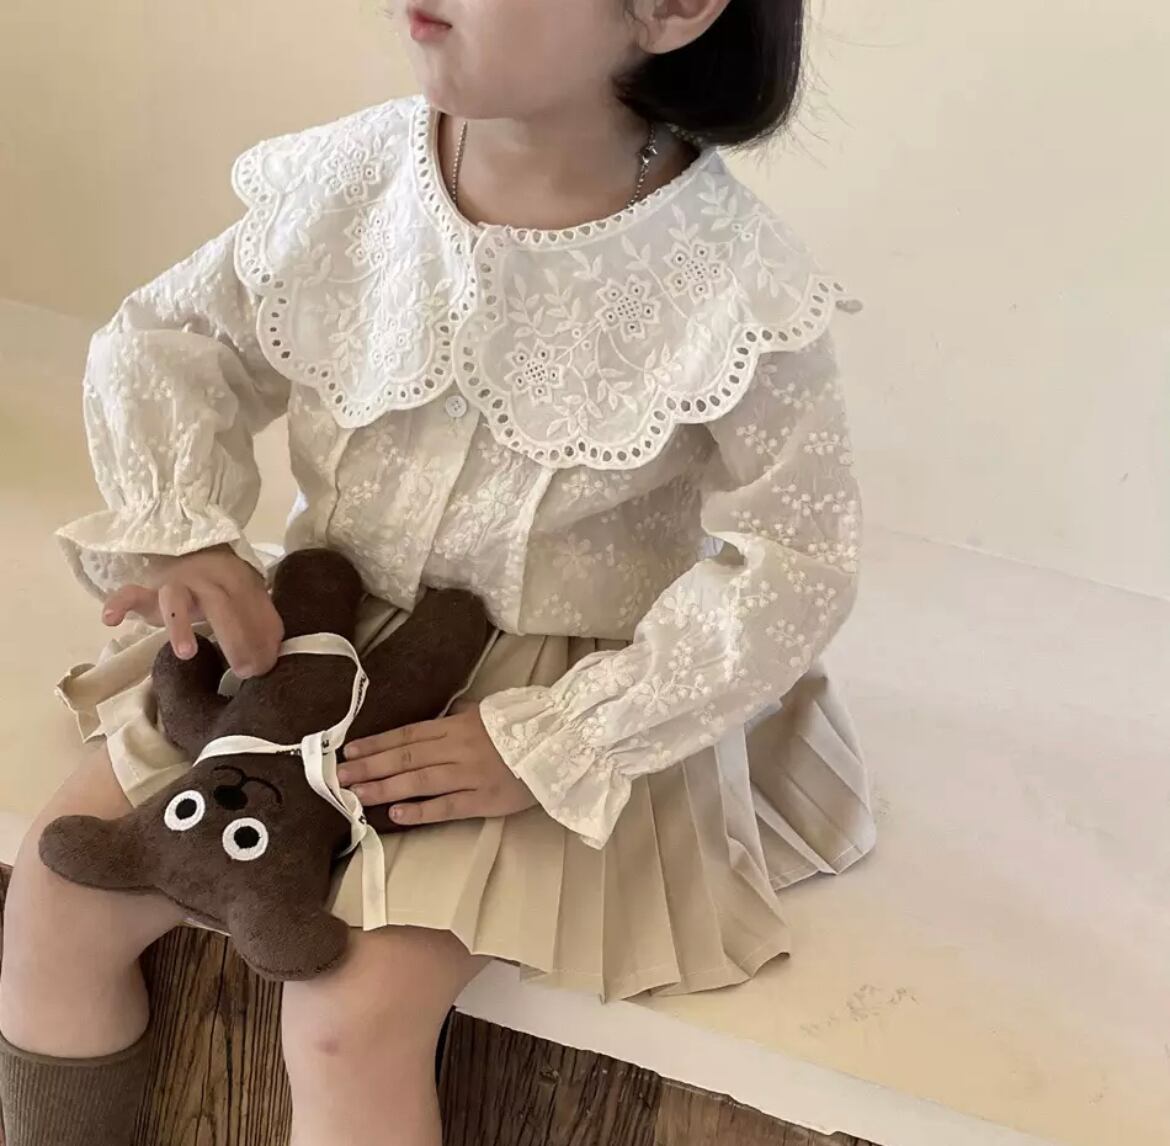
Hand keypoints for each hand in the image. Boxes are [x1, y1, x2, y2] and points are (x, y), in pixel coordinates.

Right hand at [100, 543, 283, 678]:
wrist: (191, 549)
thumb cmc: (223, 586)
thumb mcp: (247, 600)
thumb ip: (262, 624)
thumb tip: (270, 660)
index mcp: (236, 578)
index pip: (252, 606)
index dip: (260, 636)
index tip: (265, 668)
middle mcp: (205, 577)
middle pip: (220, 604)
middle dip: (235, 638)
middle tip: (244, 671)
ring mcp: (174, 582)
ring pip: (175, 599)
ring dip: (181, 625)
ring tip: (187, 653)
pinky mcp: (147, 590)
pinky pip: (129, 593)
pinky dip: (118, 603)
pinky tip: (110, 620)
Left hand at [337, 706, 537, 826]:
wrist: (564, 742)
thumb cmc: (526, 726)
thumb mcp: (488, 712)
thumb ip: (460, 717)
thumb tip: (436, 720)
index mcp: (458, 725)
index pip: (408, 734)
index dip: (377, 743)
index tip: (350, 751)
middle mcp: (458, 748)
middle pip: (405, 757)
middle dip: (369, 767)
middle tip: (338, 777)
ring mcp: (470, 775)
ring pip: (418, 780)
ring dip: (384, 788)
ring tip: (356, 794)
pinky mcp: (485, 800)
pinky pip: (447, 806)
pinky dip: (420, 810)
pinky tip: (396, 814)